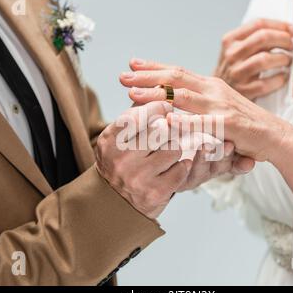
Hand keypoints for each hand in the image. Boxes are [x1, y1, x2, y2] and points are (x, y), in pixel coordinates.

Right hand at [96, 101, 191, 218]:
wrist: (113, 202)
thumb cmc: (119, 161)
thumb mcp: (116, 137)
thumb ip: (134, 114)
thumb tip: (156, 90)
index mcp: (110, 141)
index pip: (138, 115)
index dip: (156, 107)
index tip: (166, 106)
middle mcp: (122, 159)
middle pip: (160, 130)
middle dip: (171, 125)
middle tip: (174, 125)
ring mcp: (139, 177)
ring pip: (174, 148)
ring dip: (176, 146)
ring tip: (171, 148)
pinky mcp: (156, 192)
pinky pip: (181, 169)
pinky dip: (182, 165)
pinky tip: (176, 165)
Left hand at [120, 60, 292, 202]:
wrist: (275, 135)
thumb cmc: (244, 124)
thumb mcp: (219, 108)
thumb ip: (198, 104)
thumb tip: (174, 104)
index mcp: (210, 85)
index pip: (178, 72)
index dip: (155, 67)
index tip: (133, 65)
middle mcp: (213, 90)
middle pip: (175, 78)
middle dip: (147, 76)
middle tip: (123, 76)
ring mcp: (220, 105)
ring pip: (183, 96)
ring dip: (156, 94)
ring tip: (132, 93)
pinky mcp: (228, 123)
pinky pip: (201, 122)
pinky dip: (182, 121)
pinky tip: (165, 120)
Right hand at [215, 19, 292, 99]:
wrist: (218, 95)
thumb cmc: (235, 69)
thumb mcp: (236, 49)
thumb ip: (255, 38)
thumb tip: (290, 30)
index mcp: (230, 40)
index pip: (258, 24)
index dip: (280, 25)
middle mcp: (231, 55)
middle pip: (263, 37)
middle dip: (284, 39)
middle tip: (291, 46)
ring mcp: (236, 73)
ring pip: (265, 59)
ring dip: (283, 58)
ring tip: (287, 61)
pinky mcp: (243, 91)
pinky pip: (266, 83)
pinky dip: (279, 79)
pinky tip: (282, 77)